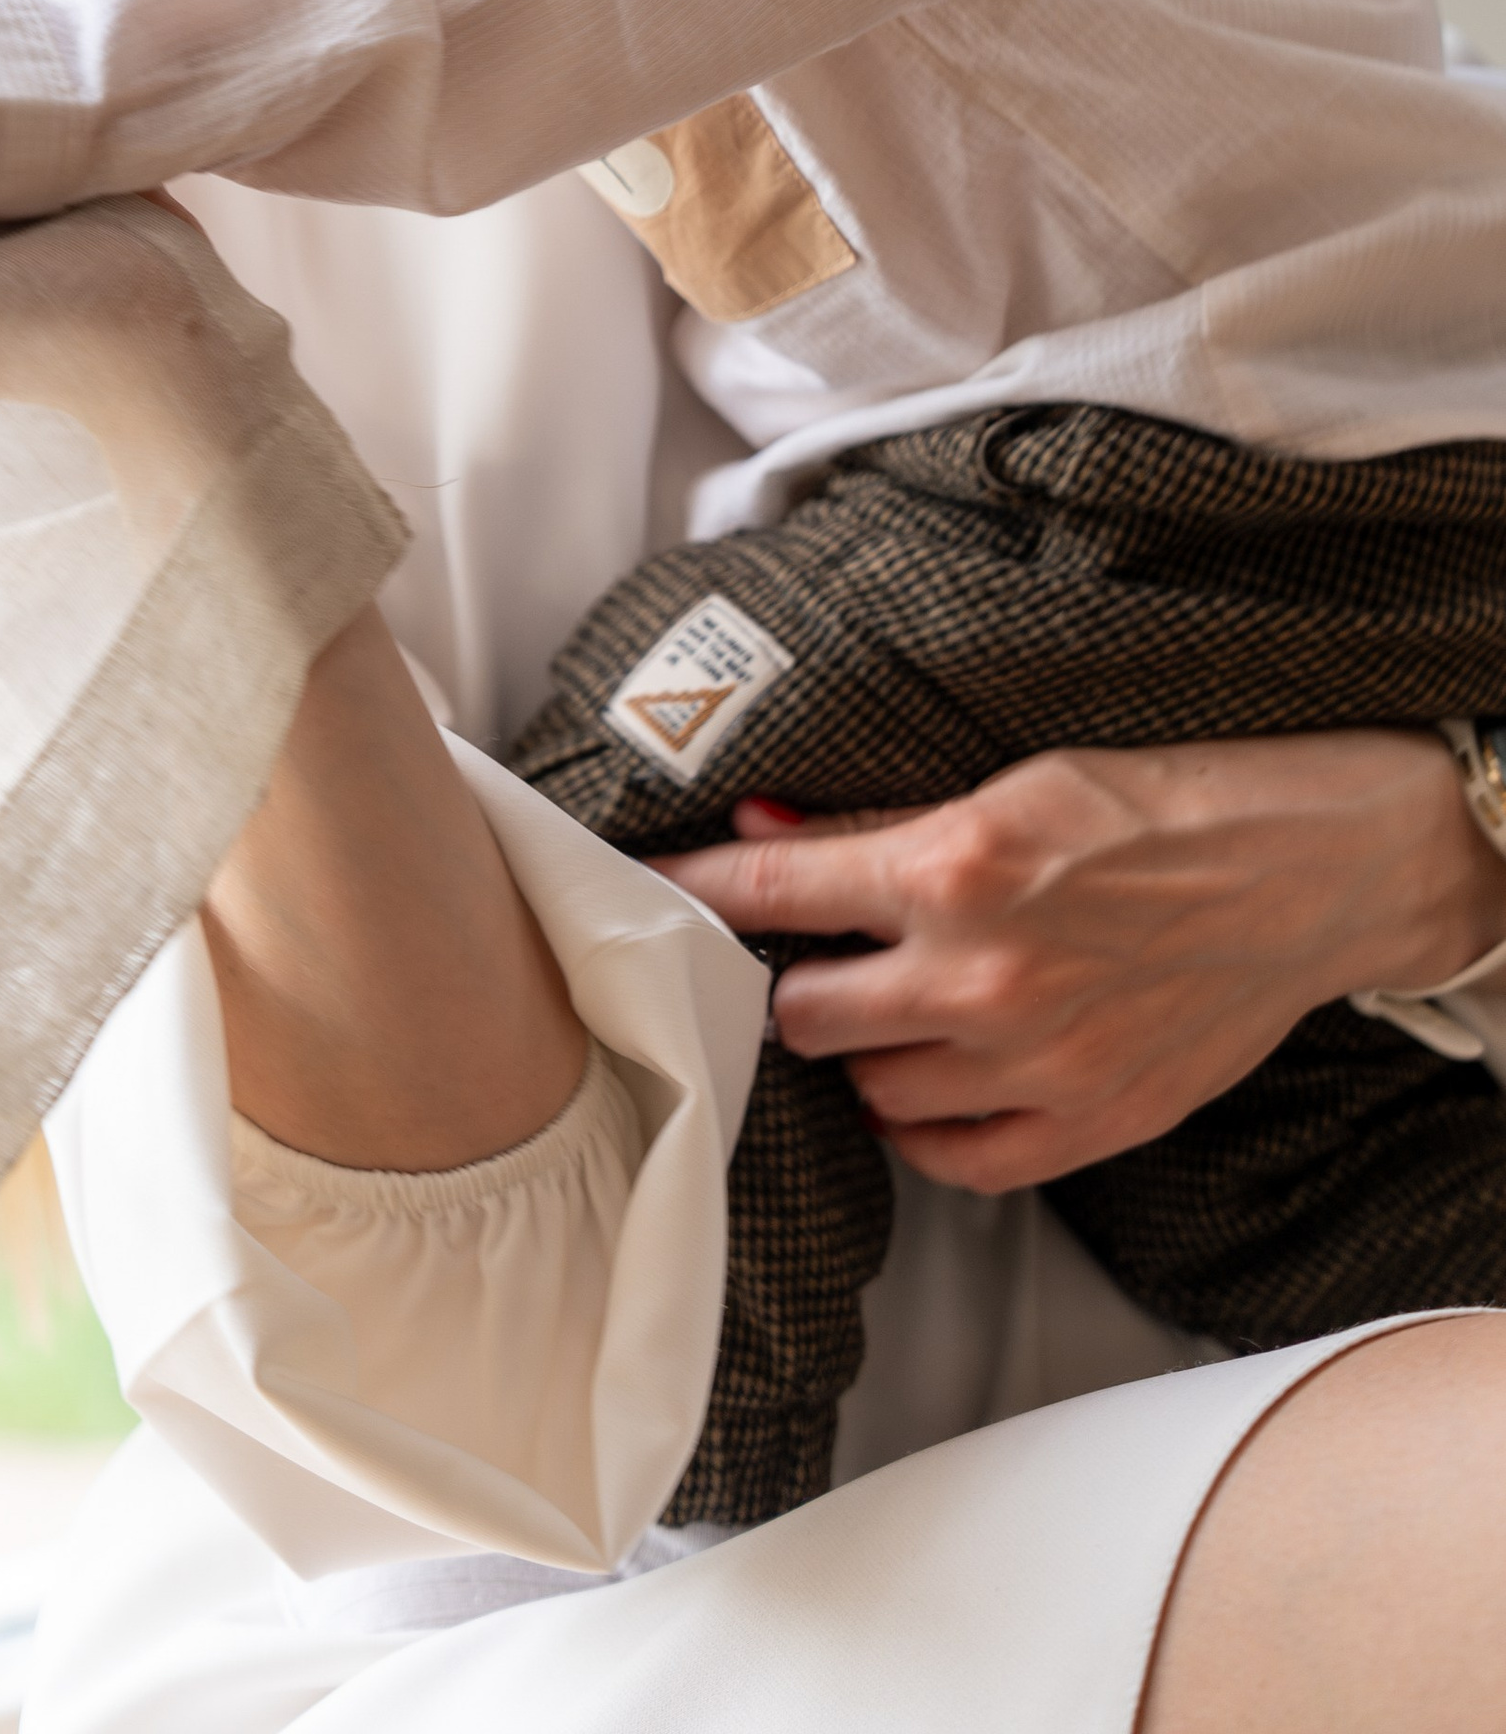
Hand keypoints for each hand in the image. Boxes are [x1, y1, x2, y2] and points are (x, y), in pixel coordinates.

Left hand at [652, 731, 1505, 1192]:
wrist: (1297, 875)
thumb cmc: (1156, 809)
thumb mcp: (1009, 782)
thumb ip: (876, 822)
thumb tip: (757, 825)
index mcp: (950, 867)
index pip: (771, 894)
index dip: (694, 898)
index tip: (645, 898)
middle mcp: (979, 975)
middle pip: (803, 1014)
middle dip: (793, 984)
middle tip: (812, 962)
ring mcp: (1032, 1062)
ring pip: (870, 1088)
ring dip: (864, 1051)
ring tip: (891, 1010)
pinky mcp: (1084, 1123)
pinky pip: (953, 1160)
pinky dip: (926, 1126)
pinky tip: (935, 1081)